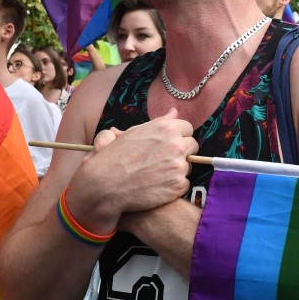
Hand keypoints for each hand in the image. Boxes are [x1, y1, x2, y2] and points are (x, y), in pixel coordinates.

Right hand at [78, 109, 197, 216]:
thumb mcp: (134, 132)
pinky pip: (184, 184)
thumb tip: (174, 112)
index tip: (169, 144)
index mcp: (166, 128)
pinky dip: (174, 186)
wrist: (106, 184)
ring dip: (177, 170)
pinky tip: (157, 186)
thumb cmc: (116, 156)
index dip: (178, 136)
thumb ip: (158, 122)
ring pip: (189, 166)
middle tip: (164, 160)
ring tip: (157, 174)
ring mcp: (179, 166)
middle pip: (192, 146)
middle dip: (182, 152)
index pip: (187, 128)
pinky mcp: (178, 185)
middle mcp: (176, 144)